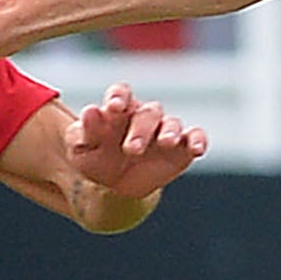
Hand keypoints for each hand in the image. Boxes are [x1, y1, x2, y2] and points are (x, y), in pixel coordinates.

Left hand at [66, 81, 205, 201]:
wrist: (113, 186)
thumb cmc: (95, 158)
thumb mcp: (82, 148)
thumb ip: (85, 130)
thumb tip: (90, 111)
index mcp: (118, 109)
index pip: (121, 93)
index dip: (119, 97)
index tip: (114, 107)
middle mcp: (143, 116)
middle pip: (147, 113)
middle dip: (141, 129)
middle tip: (131, 149)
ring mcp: (164, 130)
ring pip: (172, 123)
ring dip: (169, 131)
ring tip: (165, 143)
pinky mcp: (182, 148)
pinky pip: (194, 137)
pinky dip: (198, 140)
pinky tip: (197, 149)